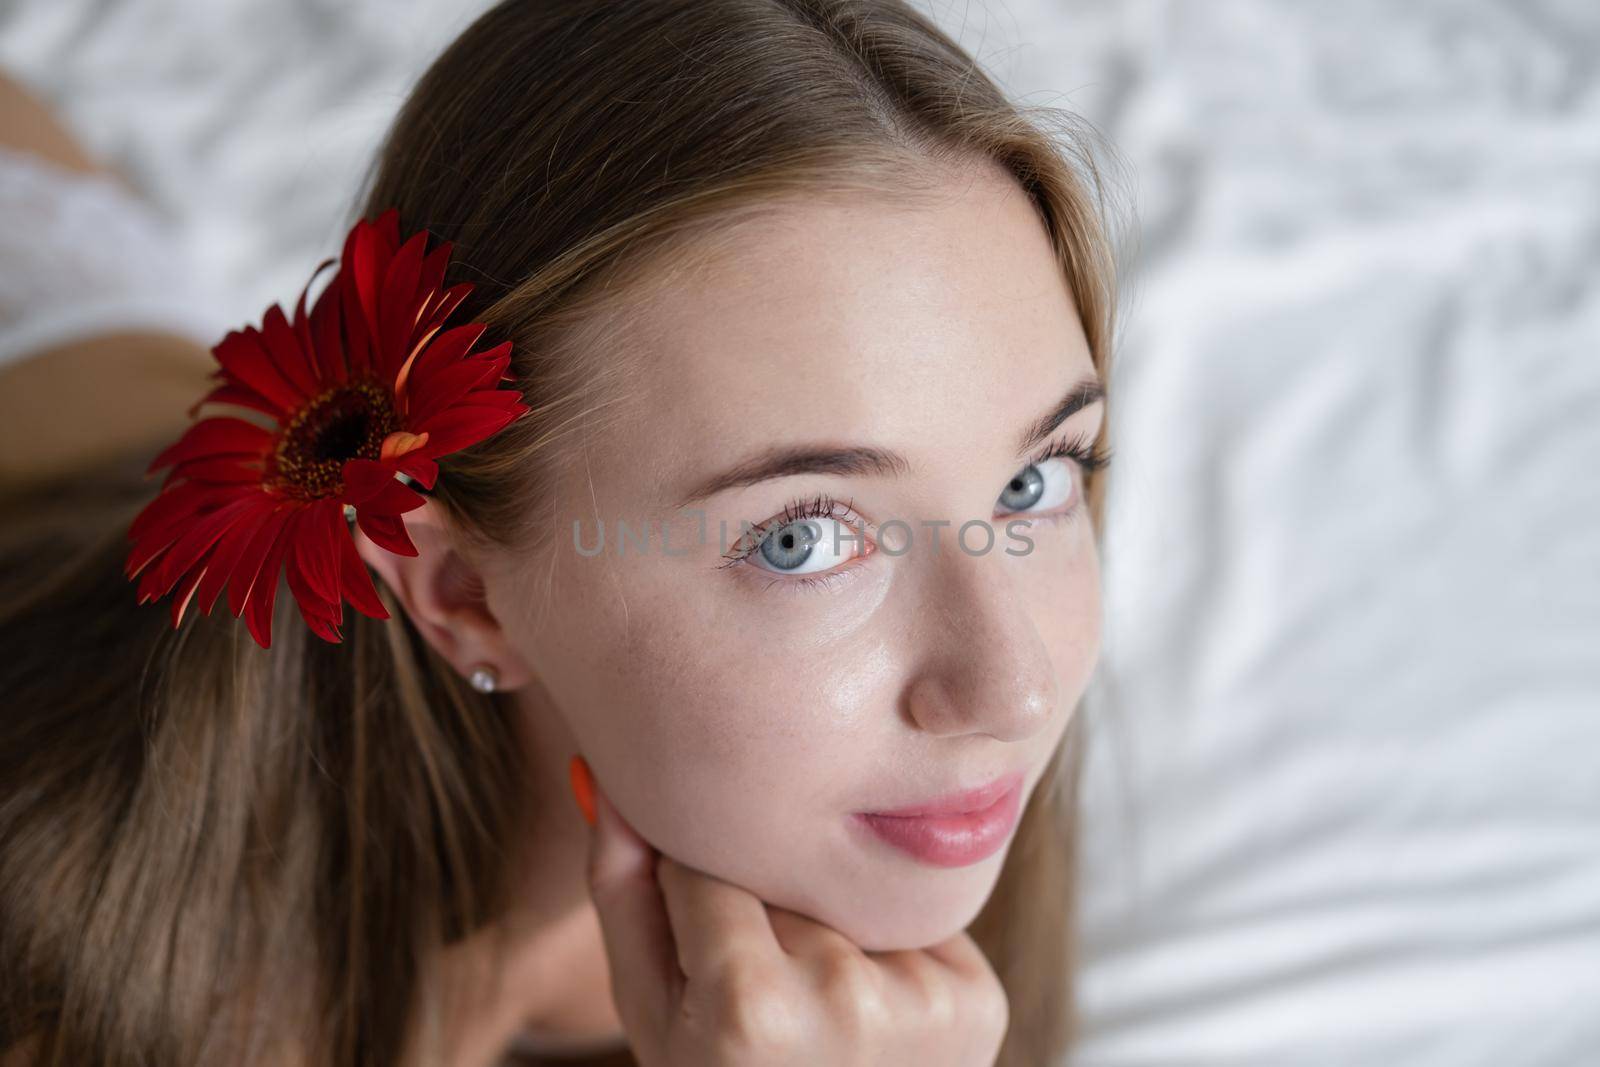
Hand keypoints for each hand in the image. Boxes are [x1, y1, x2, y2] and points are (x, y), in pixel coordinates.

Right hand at [575, 757, 1010, 1066]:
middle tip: (766, 982)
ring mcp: (921, 999)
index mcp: (747, 1005)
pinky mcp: (977, 998)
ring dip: (826, 920)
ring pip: (846, 887)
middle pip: (782, 872)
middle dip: (764, 904)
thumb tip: (608, 775)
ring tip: (817, 999)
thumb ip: (620, 892)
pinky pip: (911, 917)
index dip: (695, 895)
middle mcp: (844, 994)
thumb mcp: (649, 1012)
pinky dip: (886, 947)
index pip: (704, 862)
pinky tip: (871, 1007)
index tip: (702, 939)